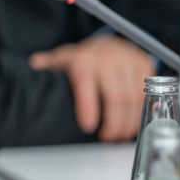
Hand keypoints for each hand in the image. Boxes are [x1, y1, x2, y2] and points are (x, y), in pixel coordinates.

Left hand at [29, 35, 154, 141]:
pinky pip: (145, 94)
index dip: (88, 108)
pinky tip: (132, 124)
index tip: (87, 127)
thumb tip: (33, 66)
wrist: (106, 41)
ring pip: (133, 100)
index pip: (86, 86)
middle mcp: (107, 57)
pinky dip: (140, 113)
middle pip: (116, 99)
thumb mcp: (60, 60)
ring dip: (128, 123)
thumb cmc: (82, 58)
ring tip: (119, 136)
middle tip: (107, 139)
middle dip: (113, 124)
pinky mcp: (144, 64)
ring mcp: (128, 60)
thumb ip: (47, 66)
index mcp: (83, 59)